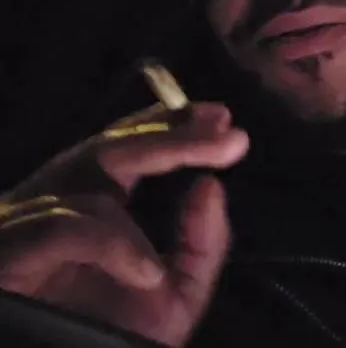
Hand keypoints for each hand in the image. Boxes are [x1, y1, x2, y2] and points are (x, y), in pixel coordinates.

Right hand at [0, 102, 248, 345]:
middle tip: (226, 135)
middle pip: (110, 147)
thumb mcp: (175, 294)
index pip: (127, 146)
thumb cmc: (111, 336)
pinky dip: (112, 244)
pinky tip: (146, 273)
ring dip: (139, 210)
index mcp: (92, 205)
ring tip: (165, 260)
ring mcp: (25, 222)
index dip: (168, 124)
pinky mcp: (9, 251)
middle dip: (173, 138)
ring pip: (88, 178)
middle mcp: (56, 203)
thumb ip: (201, 244)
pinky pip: (64, 226)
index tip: (221, 117)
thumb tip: (212, 185)